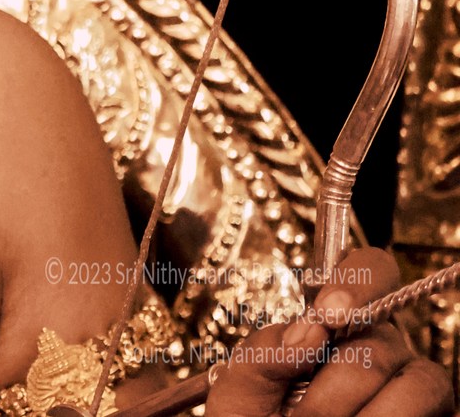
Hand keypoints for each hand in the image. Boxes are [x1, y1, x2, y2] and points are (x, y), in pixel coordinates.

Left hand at [205, 247, 453, 416]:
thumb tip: (311, 330)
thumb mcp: (241, 390)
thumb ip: (262, 353)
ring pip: (420, 382)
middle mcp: (382, 351)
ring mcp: (412, 390)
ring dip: (363, 414)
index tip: (326, 315)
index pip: (369, 270)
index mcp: (334, 327)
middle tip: (300, 416)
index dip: (355, 281)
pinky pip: (431, 414)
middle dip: (335, 385)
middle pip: (381, 341)